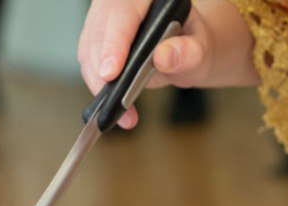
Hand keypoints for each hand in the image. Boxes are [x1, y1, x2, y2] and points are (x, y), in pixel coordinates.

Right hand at [78, 0, 255, 127]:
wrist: (183, 48)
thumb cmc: (191, 44)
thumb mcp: (200, 48)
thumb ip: (189, 52)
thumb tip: (165, 57)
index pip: (124, 12)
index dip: (115, 42)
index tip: (111, 73)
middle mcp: (123, 0)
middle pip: (101, 28)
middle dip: (102, 67)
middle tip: (114, 101)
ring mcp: (106, 15)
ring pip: (89, 43)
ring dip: (97, 80)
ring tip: (120, 112)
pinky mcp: (97, 33)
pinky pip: (87, 56)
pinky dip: (96, 82)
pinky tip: (110, 104)